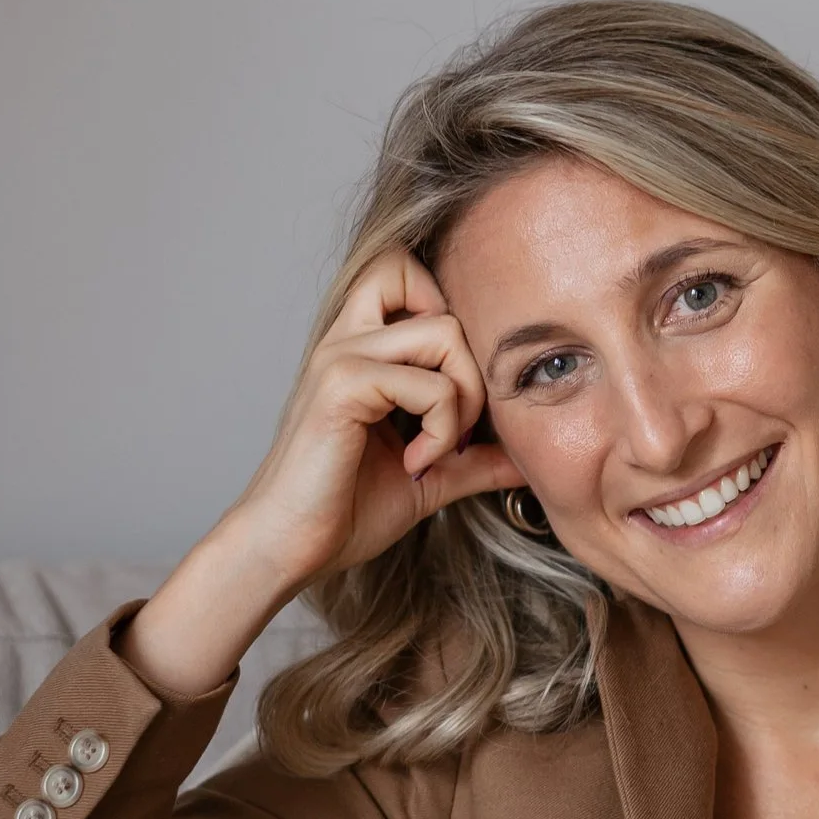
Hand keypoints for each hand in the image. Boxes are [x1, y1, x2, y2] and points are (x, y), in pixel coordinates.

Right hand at [124, 252, 522, 700]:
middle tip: (458, 419)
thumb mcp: (429, 476)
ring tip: (439, 448)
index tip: (452, 393)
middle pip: (422, 276)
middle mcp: (346, 339)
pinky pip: (430, 384)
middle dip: (467, 351)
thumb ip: (476, 456)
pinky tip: (417, 464)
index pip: (406, 271)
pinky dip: (441, 429)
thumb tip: (530, 454)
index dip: (447, 310)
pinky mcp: (342, 386)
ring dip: (462, 398)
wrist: (288, 548)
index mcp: (360, 348)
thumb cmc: (342, 511)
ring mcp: (340, 357)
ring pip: (445, 331)